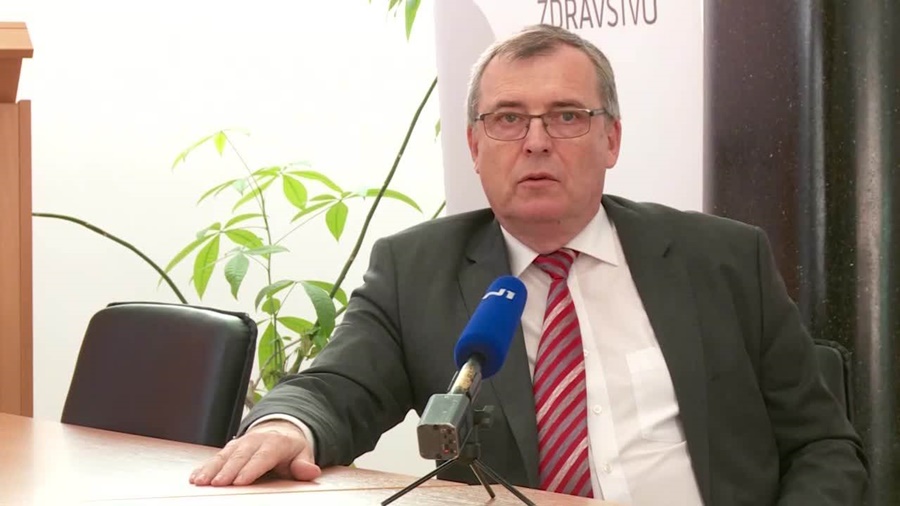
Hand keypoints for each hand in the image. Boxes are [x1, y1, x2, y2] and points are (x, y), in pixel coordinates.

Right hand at [189, 420, 320, 485]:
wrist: (280, 430)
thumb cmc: (290, 449)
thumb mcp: (302, 454)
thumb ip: (304, 465)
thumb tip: (311, 471)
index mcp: (275, 443)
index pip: (262, 457)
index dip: (251, 469)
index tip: (240, 481)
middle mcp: (255, 441)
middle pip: (240, 457)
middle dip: (228, 471)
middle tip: (217, 484)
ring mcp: (240, 443)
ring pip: (224, 456)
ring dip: (211, 469)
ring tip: (201, 482)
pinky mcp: (230, 448)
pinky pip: (216, 457)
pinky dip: (204, 467)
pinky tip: (195, 477)